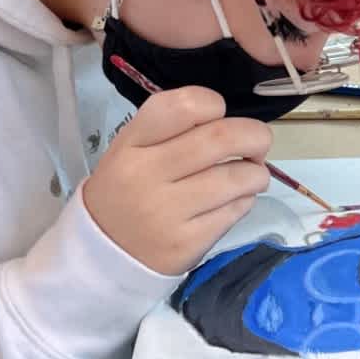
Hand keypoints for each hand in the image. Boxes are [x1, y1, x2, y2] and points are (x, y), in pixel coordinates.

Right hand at [82, 88, 271, 274]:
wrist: (102, 254)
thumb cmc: (127, 190)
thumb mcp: (131, 149)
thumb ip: (174, 128)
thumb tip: (233, 122)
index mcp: (131, 144)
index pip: (185, 105)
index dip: (213, 104)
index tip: (218, 117)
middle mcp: (146, 175)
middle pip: (222, 138)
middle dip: (255, 136)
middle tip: (258, 144)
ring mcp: (166, 212)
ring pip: (237, 177)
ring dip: (256, 173)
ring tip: (251, 176)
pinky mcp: (186, 243)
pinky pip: (235, 211)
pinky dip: (245, 200)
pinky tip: (234, 201)